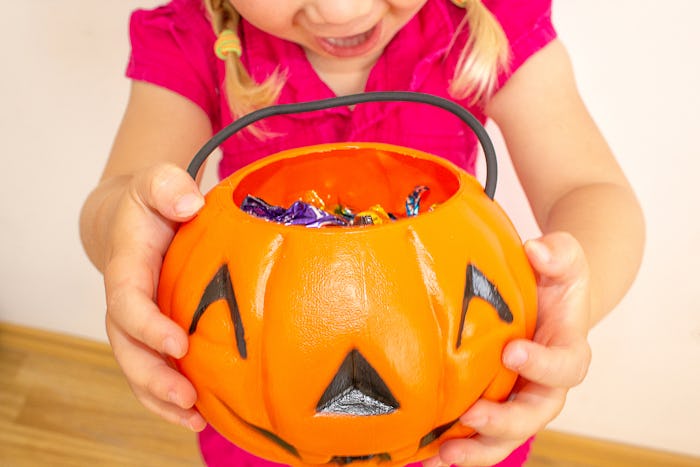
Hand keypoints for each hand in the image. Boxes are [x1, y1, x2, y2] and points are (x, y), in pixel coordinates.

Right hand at [103, 163, 206, 431]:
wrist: (136, 220)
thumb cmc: (152, 203)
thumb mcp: (158, 181)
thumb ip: (168, 186)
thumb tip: (189, 205)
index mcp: (127, 269)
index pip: (128, 303)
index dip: (149, 325)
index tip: (179, 342)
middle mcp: (126, 303)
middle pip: (128, 349)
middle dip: (154, 376)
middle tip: (187, 396)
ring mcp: (137, 323)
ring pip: (139, 369)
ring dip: (162, 398)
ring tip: (195, 421)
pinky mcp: (153, 334)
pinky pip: (154, 370)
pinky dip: (169, 398)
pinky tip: (197, 417)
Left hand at [423, 232, 591, 466]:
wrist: (548, 299)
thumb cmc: (554, 279)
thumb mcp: (564, 258)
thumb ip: (557, 252)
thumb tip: (536, 249)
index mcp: (568, 351)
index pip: (565, 366)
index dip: (542, 365)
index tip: (512, 353)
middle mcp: (546, 385)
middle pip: (534, 416)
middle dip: (504, 422)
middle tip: (472, 417)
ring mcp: (520, 399)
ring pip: (506, 437)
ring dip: (477, 451)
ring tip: (445, 457)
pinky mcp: (495, 404)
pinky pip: (479, 435)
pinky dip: (456, 447)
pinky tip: (425, 455)